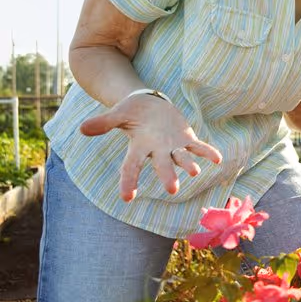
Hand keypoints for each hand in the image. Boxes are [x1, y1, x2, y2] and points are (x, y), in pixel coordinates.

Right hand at [79, 94, 221, 201]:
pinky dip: (207, 152)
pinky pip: (199, 146)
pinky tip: (217, 159)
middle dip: (167, 175)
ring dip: (188, 164)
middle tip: (172, 189)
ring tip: (194, 172)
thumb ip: (103, 123)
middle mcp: (157, 150)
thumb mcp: (116, 115)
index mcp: (138, 146)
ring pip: (181, 157)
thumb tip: (82, 129)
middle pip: (161, 165)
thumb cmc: (131, 112)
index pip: (131, 166)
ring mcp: (173, 146)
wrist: (149, 104)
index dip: (128, 181)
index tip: (126, 197)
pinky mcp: (186, 139)